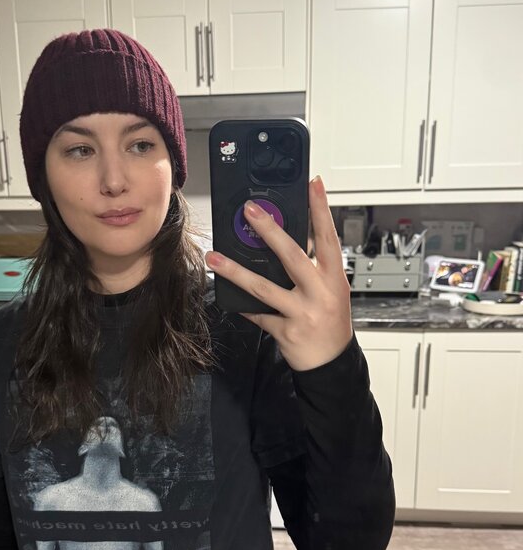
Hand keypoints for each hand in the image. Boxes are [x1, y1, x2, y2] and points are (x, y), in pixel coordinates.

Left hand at [205, 176, 352, 371]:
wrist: (332, 364)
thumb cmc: (331, 323)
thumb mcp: (332, 291)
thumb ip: (313, 269)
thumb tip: (283, 242)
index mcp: (335, 278)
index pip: (329, 237)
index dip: (321, 210)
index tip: (313, 185)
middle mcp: (320, 293)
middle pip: (293, 256)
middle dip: (270, 231)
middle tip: (250, 211)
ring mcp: (303, 313)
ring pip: (265, 288)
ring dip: (236, 271)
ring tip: (215, 258)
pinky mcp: (286, 331)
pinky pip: (258, 315)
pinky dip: (243, 306)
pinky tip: (228, 296)